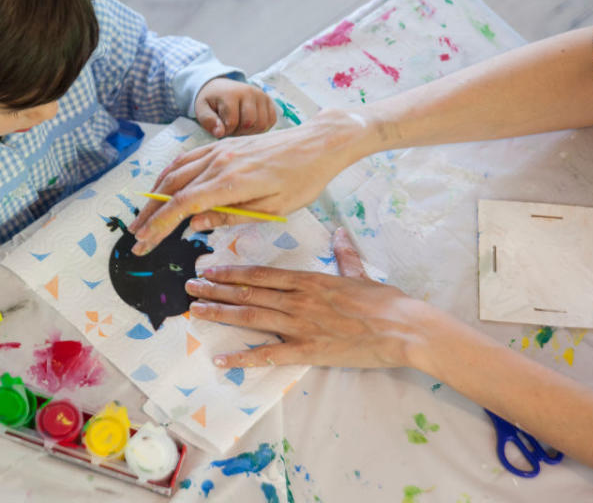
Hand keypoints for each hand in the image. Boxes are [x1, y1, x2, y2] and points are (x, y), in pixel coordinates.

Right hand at [129, 108, 366, 252]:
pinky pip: (186, 159)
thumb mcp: (272, 208)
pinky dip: (168, 175)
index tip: (144, 244)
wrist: (317, 142)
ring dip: (154, 196)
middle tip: (135, 238)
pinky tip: (161, 189)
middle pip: (171, 190)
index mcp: (231, 181)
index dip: (159, 226)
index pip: (183, 206)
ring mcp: (218, 150)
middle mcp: (219, 162)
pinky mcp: (222, 144)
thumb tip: (195, 224)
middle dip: (149, 216)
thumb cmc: (302, 179)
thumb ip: (231, 216)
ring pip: (174, 172)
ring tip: (142, 217)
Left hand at [184, 228, 429, 367]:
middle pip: (247, 292)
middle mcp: (296, 299)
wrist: (403, 328)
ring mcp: (299, 325)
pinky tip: (220, 360)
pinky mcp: (307, 351)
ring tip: (194, 312)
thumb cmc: (385, 301)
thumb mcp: (360, 272)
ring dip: (219, 313)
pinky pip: (268, 355)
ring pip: (250, 316)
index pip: (259, 273)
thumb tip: (340, 233)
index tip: (210, 269)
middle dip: (214, 290)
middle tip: (189, 287)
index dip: (231, 271)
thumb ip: (344, 253)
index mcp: (307, 280)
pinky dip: (242, 358)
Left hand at [194, 78, 276, 137]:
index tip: (220, 128)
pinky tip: (250, 126)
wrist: (220, 87)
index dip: (225, 131)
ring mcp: (261, 96)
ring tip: (239, 127)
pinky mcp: (269, 101)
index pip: (232, 122)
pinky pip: (271, 121)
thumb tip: (220, 133)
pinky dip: (261, 128)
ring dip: (250, 132)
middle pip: (250, 123)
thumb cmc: (211, 101)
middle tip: (230, 129)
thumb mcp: (202, 109)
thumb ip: (208, 121)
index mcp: (231, 94)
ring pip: (262, 124)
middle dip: (239, 132)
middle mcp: (250, 92)